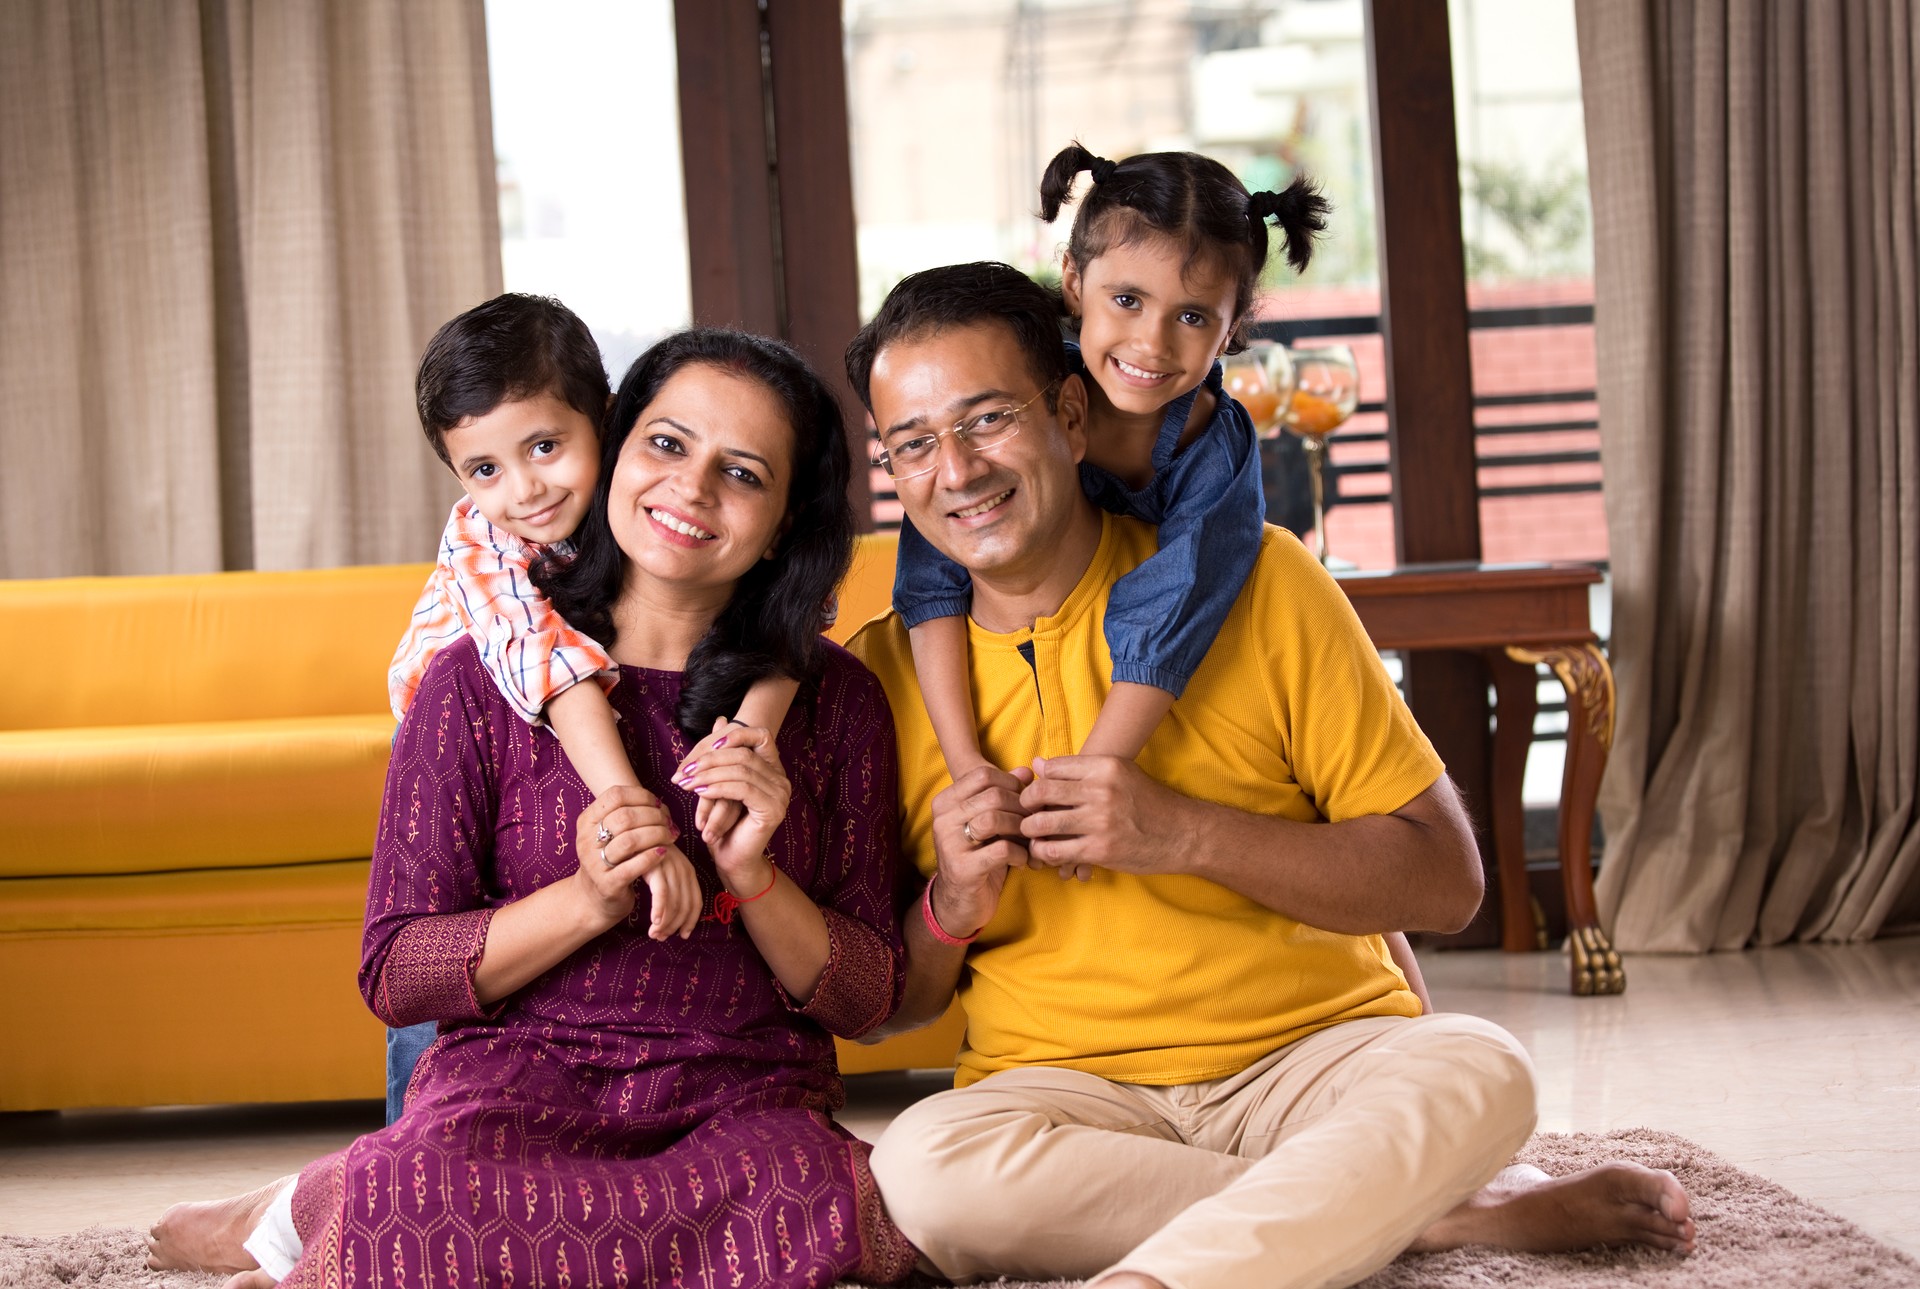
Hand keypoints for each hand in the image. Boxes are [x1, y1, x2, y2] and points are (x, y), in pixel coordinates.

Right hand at [573, 786, 687, 933]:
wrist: (594, 898)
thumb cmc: (611, 859)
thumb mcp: (610, 833)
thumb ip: (628, 815)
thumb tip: (660, 803)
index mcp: (586, 821)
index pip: (615, 795)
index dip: (642, 796)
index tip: (658, 804)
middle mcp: (586, 840)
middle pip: (625, 817)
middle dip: (654, 816)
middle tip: (669, 822)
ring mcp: (594, 863)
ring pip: (630, 840)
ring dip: (657, 834)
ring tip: (670, 836)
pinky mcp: (607, 884)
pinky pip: (633, 866)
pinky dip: (652, 856)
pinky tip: (664, 852)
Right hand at [638, 850, 701, 940]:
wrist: (632, 836)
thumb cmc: (645, 858)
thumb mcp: (663, 874)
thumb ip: (671, 892)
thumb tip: (675, 923)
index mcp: (689, 872)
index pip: (696, 903)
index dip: (691, 921)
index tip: (683, 935)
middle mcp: (683, 870)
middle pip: (685, 906)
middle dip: (674, 926)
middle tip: (661, 937)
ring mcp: (671, 868)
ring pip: (674, 903)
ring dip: (664, 923)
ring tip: (654, 934)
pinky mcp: (657, 867)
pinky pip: (661, 894)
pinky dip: (659, 911)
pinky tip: (654, 922)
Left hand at [674, 724, 790, 889]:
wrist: (732, 859)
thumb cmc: (724, 824)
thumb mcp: (719, 783)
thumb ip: (721, 755)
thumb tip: (720, 720)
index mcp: (773, 769)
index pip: (761, 736)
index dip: (735, 735)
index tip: (706, 747)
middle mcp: (782, 780)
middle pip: (743, 754)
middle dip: (709, 759)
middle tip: (683, 770)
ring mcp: (780, 795)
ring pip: (741, 770)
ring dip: (708, 773)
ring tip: (685, 782)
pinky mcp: (772, 809)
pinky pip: (742, 788)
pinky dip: (717, 787)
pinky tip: (699, 791)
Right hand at [929, 764, 1033, 937]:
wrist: (959, 903)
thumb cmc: (979, 857)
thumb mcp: (990, 823)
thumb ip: (1005, 794)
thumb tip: (1027, 770)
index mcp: (945, 802)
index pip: (983, 775)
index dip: (1012, 784)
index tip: (1025, 802)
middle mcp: (942, 819)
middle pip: (993, 795)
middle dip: (1022, 808)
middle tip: (1034, 823)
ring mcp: (949, 844)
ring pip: (995, 818)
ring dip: (1021, 829)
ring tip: (1029, 840)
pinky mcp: (963, 869)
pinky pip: (1002, 850)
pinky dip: (1020, 853)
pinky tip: (1023, 861)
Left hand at [1019, 755, 1188, 877]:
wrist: (1183, 834)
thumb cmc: (1148, 802)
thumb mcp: (1120, 774)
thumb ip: (1080, 769)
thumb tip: (1037, 763)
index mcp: (1106, 766)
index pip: (1052, 768)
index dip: (1038, 780)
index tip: (1037, 792)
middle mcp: (1101, 790)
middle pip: (1041, 792)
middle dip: (1026, 803)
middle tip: (1025, 812)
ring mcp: (1100, 821)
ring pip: (1041, 823)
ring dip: (1029, 830)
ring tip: (1031, 833)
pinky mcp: (1100, 849)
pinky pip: (1055, 850)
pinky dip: (1043, 852)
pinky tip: (1045, 851)